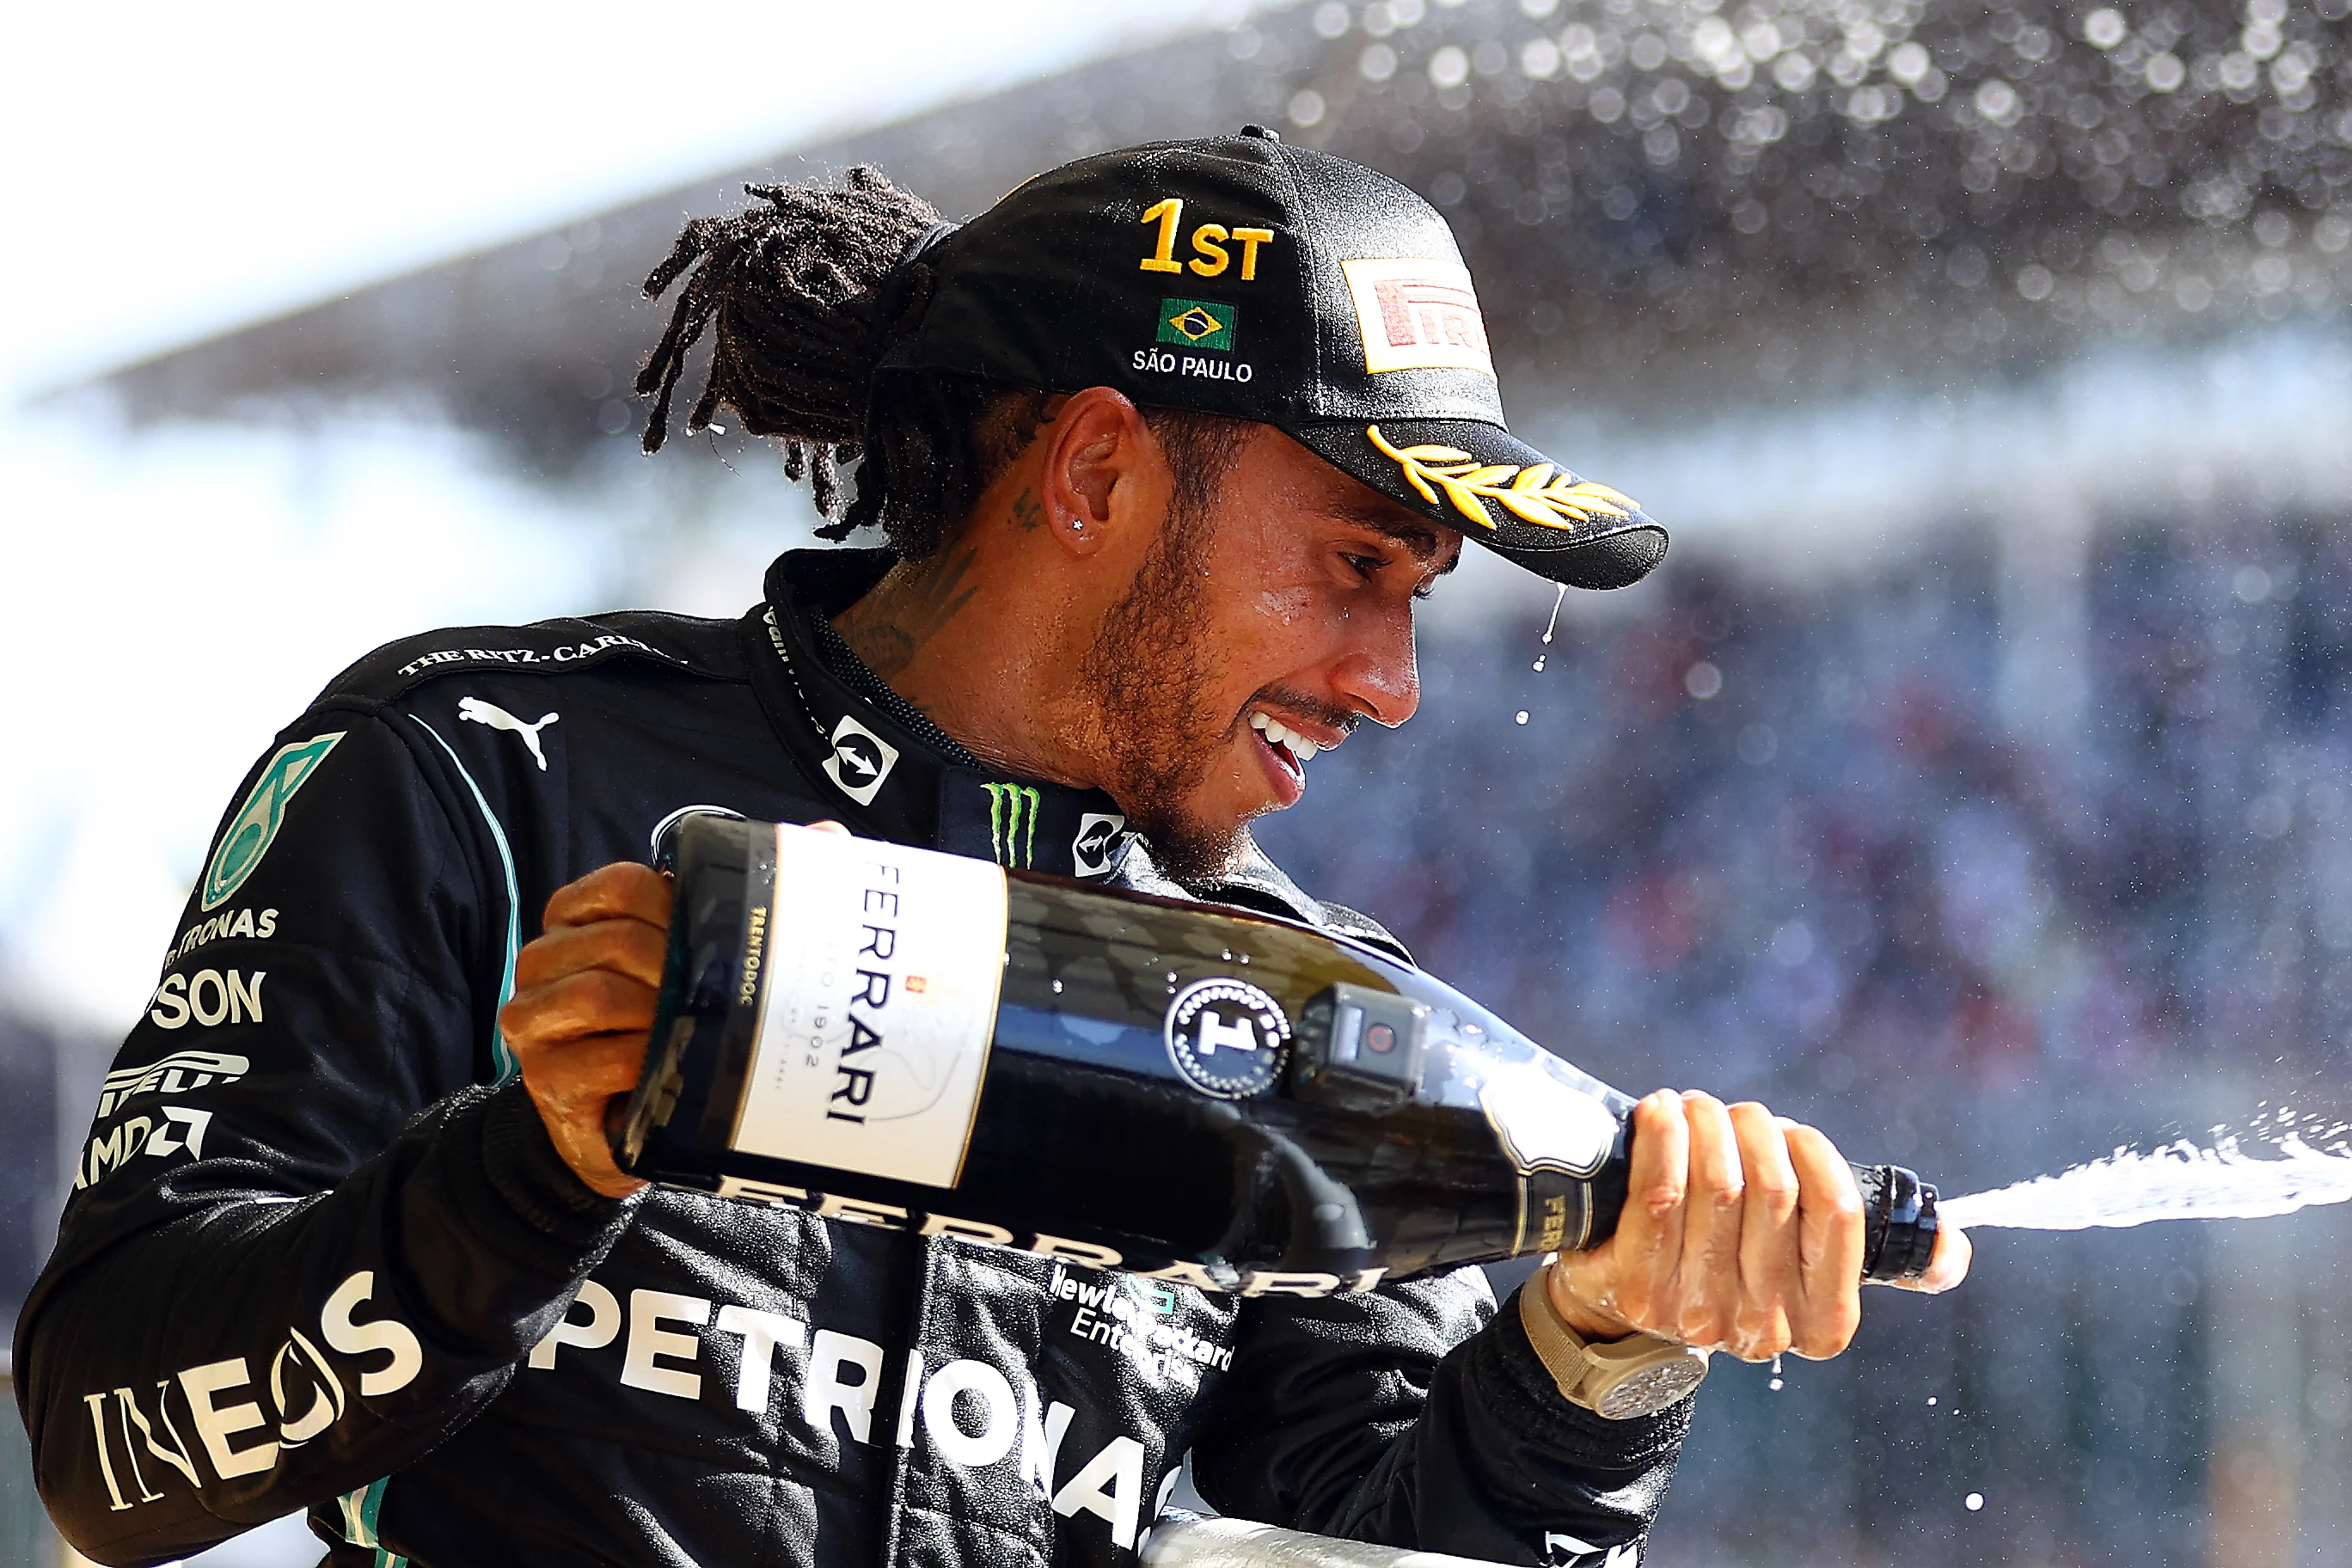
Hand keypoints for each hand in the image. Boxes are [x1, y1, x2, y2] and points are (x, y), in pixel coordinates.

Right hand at [499, 822, 853, 1198]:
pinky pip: (601, 1057)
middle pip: (614, 939)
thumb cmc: (668, 1028)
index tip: (715, 936)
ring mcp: (534, 1019)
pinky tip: (671, 1069)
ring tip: (696, 1030)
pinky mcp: (545, 1077)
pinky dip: (647, 1063)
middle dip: (675, 966)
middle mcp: (544, 962)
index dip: (673, 906)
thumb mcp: (702, 959)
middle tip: (717, 994)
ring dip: (659, 1014)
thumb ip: (751, 896)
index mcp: (576, 920)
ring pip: (598, 994)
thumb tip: (826, 834)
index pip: (618, 885)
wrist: (629, 1124)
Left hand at [1546, 1091, 1971, 1361]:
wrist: (1622, 1298)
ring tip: (1696, 1110)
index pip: (1837, 1213)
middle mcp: (1761, 1327)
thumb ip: (1871, 1251)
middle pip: (1771, 1189)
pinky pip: (1659, 1194)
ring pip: (1715, 1184)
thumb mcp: (1803, 1266)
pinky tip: (1662, 1113)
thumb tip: (1953, 1255)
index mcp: (1821, 1322)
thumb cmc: (1728, 1258)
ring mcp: (1694, 1311)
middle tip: (1734, 1115)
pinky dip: (1663, 1136)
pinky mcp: (1636, 1286)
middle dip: (1755, 1130)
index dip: (1816, 1154)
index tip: (1793, 1132)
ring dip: (1708, 1123)